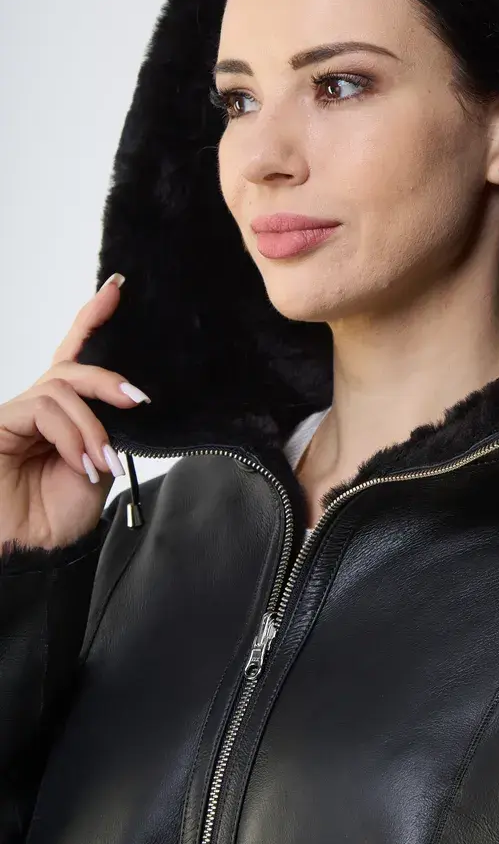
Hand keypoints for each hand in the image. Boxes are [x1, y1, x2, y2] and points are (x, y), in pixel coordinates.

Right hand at [0, 275, 150, 553]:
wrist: (33, 553)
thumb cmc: (58, 518)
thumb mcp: (96, 466)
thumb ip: (106, 429)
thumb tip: (125, 404)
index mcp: (61, 416)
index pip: (74, 358)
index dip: (90, 320)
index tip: (115, 290)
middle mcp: (35, 410)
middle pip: (70, 368)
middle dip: (108, 378)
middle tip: (138, 400)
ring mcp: (15, 416)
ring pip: (62, 389)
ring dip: (91, 424)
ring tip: (100, 461)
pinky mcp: (0, 423)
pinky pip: (45, 408)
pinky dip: (72, 433)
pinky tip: (80, 461)